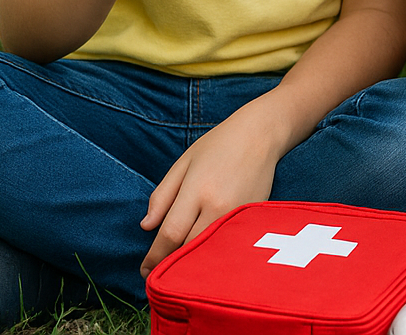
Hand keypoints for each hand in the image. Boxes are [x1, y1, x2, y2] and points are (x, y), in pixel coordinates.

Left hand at [139, 102, 279, 276]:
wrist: (260, 134)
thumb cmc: (218, 145)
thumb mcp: (183, 164)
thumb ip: (162, 195)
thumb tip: (146, 226)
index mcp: (197, 190)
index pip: (170, 234)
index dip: (154, 256)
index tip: (144, 269)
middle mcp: (218, 206)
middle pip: (189, 248)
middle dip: (171, 262)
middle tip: (159, 270)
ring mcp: (238, 214)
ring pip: (209, 250)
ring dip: (192, 260)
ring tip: (179, 265)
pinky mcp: (252, 218)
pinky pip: (227, 243)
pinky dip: (213, 250)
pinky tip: (205, 252)